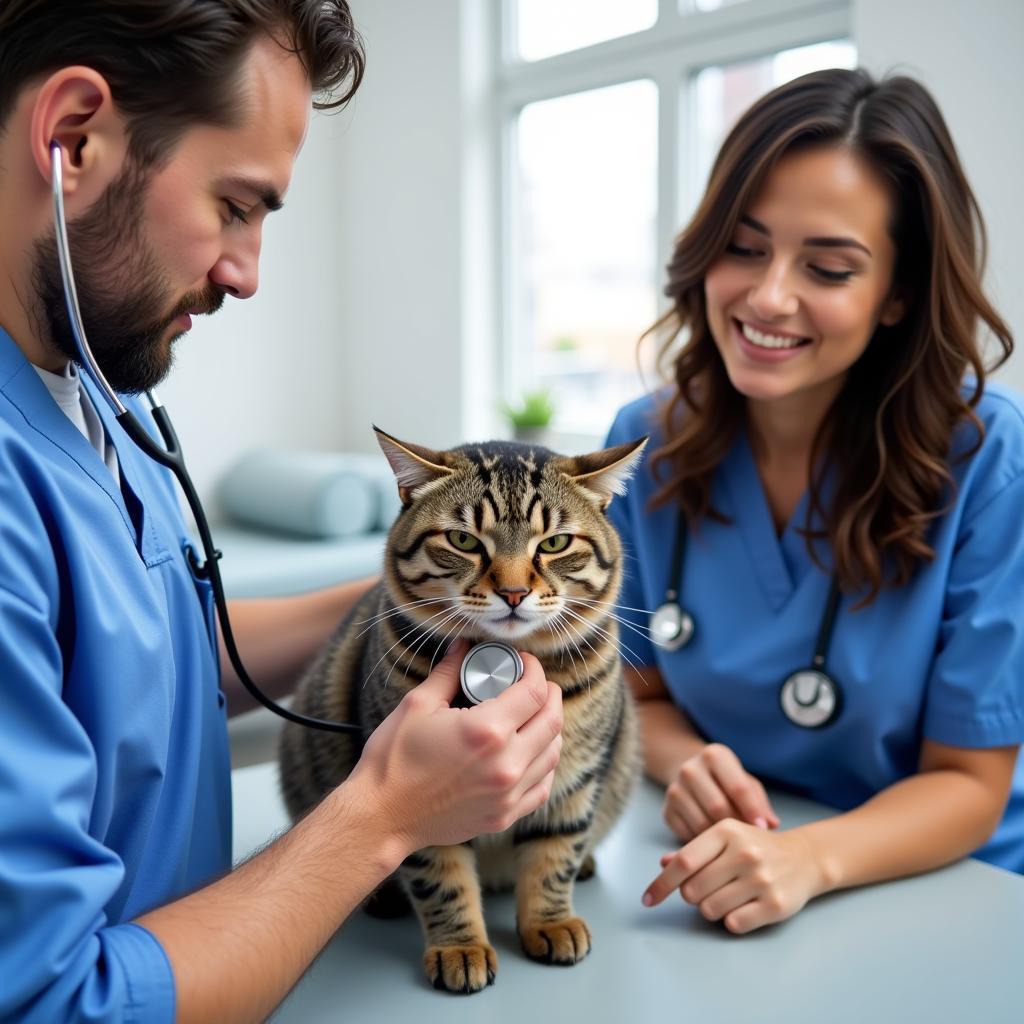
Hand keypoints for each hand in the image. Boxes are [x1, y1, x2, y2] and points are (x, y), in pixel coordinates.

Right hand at [348, 640, 562, 851]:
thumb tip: (463, 647)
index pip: (533, 692)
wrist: (381, 817)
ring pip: (552, 754)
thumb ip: (448, 673)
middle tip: (538, 684)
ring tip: (535, 715)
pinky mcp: (504, 816)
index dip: (535, 670)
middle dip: (549, 695)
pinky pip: (542, 787)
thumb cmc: (393, 761)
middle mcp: (506, 764)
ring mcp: (508, 795)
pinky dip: (544, 764)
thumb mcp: (417, 706)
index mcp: (486, 731)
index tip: (525, 663)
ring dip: (550, 728)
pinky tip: (532, 752)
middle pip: (552, 721)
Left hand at [642, 819, 826, 932]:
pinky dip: (732, 920)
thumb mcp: (725, 838)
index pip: (683, 862)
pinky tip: (743, 906)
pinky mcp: (775, 905)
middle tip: (709, 888)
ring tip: (728, 895)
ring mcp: (761, 879)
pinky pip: (733, 924)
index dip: (661, 884)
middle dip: (693, 895)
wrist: (804, 857)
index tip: (647, 900)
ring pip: (710, 909)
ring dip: (711, 908)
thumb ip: (694, 850)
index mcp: (726, 831)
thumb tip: (663, 864)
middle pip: (693, 890)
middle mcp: (744, 852)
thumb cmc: (755, 847)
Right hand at [664, 743, 778, 840]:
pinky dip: (703, 844)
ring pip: (701, 823)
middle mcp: (690, 769)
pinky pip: (687, 834)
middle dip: (736, 827)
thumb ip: (760, 803)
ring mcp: (675, 790)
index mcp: (715, 755)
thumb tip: (771, 825)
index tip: (763, 828)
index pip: (737, 787)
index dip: (753, 811)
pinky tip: (715, 844)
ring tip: (735, 846)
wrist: (692, 775)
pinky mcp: (667, 811)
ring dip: (720, 839)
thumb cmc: (728, 781)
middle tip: (749, 842)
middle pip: (718, 807)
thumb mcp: (747, 783)